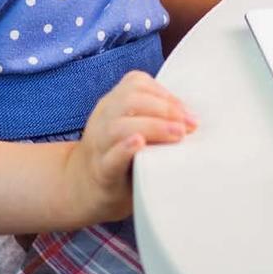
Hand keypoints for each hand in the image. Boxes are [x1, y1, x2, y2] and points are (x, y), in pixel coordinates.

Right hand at [64, 71, 196, 222]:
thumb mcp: (131, 129)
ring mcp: (98, 146)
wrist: (80, 190)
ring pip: (119, 125)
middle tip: (188, 126)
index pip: (137, 84)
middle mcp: (103, 119)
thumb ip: (152, 118)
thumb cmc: (118, 158)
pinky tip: (140, 144)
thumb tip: (192, 118)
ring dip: (153, 126)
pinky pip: (110, 157)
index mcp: (112, 105)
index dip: (166, 95)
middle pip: (130, 99)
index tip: (189, 113)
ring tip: (177, 135)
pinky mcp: (101, 172)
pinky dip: (125, 149)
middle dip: (165, 108)